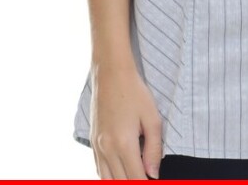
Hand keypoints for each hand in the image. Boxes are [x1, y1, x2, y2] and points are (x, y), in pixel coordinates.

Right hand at [89, 62, 162, 179]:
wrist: (111, 73)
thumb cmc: (134, 92)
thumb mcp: (152, 118)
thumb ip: (154, 149)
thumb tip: (154, 174)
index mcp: (124, 144)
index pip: (136, 179)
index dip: (147, 183)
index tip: (155, 180)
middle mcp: (107, 149)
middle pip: (121, 182)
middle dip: (135, 182)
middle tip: (146, 175)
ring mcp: (97, 146)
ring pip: (106, 180)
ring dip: (121, 181)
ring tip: (134, 174)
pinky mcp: (92, 141)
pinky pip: (98, 169)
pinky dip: (109, 176)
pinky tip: (119, 173)